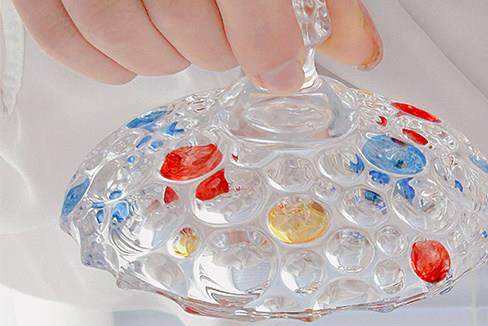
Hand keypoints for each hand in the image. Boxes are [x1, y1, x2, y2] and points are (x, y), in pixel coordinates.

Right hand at [12, 0, 380, 89]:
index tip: (278, 68)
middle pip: (185, 25)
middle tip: (227, 38)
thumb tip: (358, 51)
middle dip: (218, 49)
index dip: (266, 45)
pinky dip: (102, 61)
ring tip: (183, 38)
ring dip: (164, 57)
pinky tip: (134, 52)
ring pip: (121, 33)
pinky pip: (59, 34)